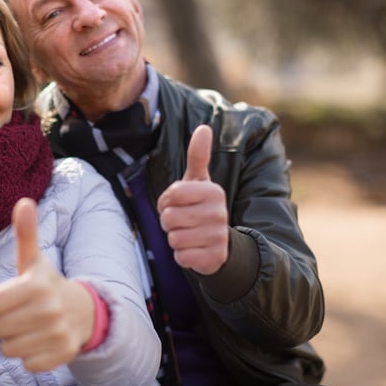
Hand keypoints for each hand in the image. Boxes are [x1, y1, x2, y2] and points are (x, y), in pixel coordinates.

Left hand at [0, 198, 94, 371]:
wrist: (83, 311)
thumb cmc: (47, 284)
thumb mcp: (34, 260)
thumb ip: (25, 233)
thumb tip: (24, 201)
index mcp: (36, 286)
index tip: (5, 299)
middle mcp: (49, 310)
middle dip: (0, 323)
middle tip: (14, 315)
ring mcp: (57, 334)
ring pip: (8, 349)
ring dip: (12, 341)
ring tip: (24, 328)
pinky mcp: (62, 356)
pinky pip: (27, 364)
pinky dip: (28, 356)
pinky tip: (37, 341)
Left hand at [157, 125, 228, 275]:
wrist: (219, 243)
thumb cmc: (200, 207)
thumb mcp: (198, 182)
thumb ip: (198, 156)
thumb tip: (204, 128)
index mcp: (213, 191)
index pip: (170, 195)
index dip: (166, 202)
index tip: (176, 203)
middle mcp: (219, 213)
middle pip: (169, 218)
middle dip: (169, 222)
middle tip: (182, 222)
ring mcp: (218, 236)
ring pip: (173, 238)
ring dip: (175, 239)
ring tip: (188, 234)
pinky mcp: (214, 258)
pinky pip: (181, 257)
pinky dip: (182, 256)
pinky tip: (194, 250)